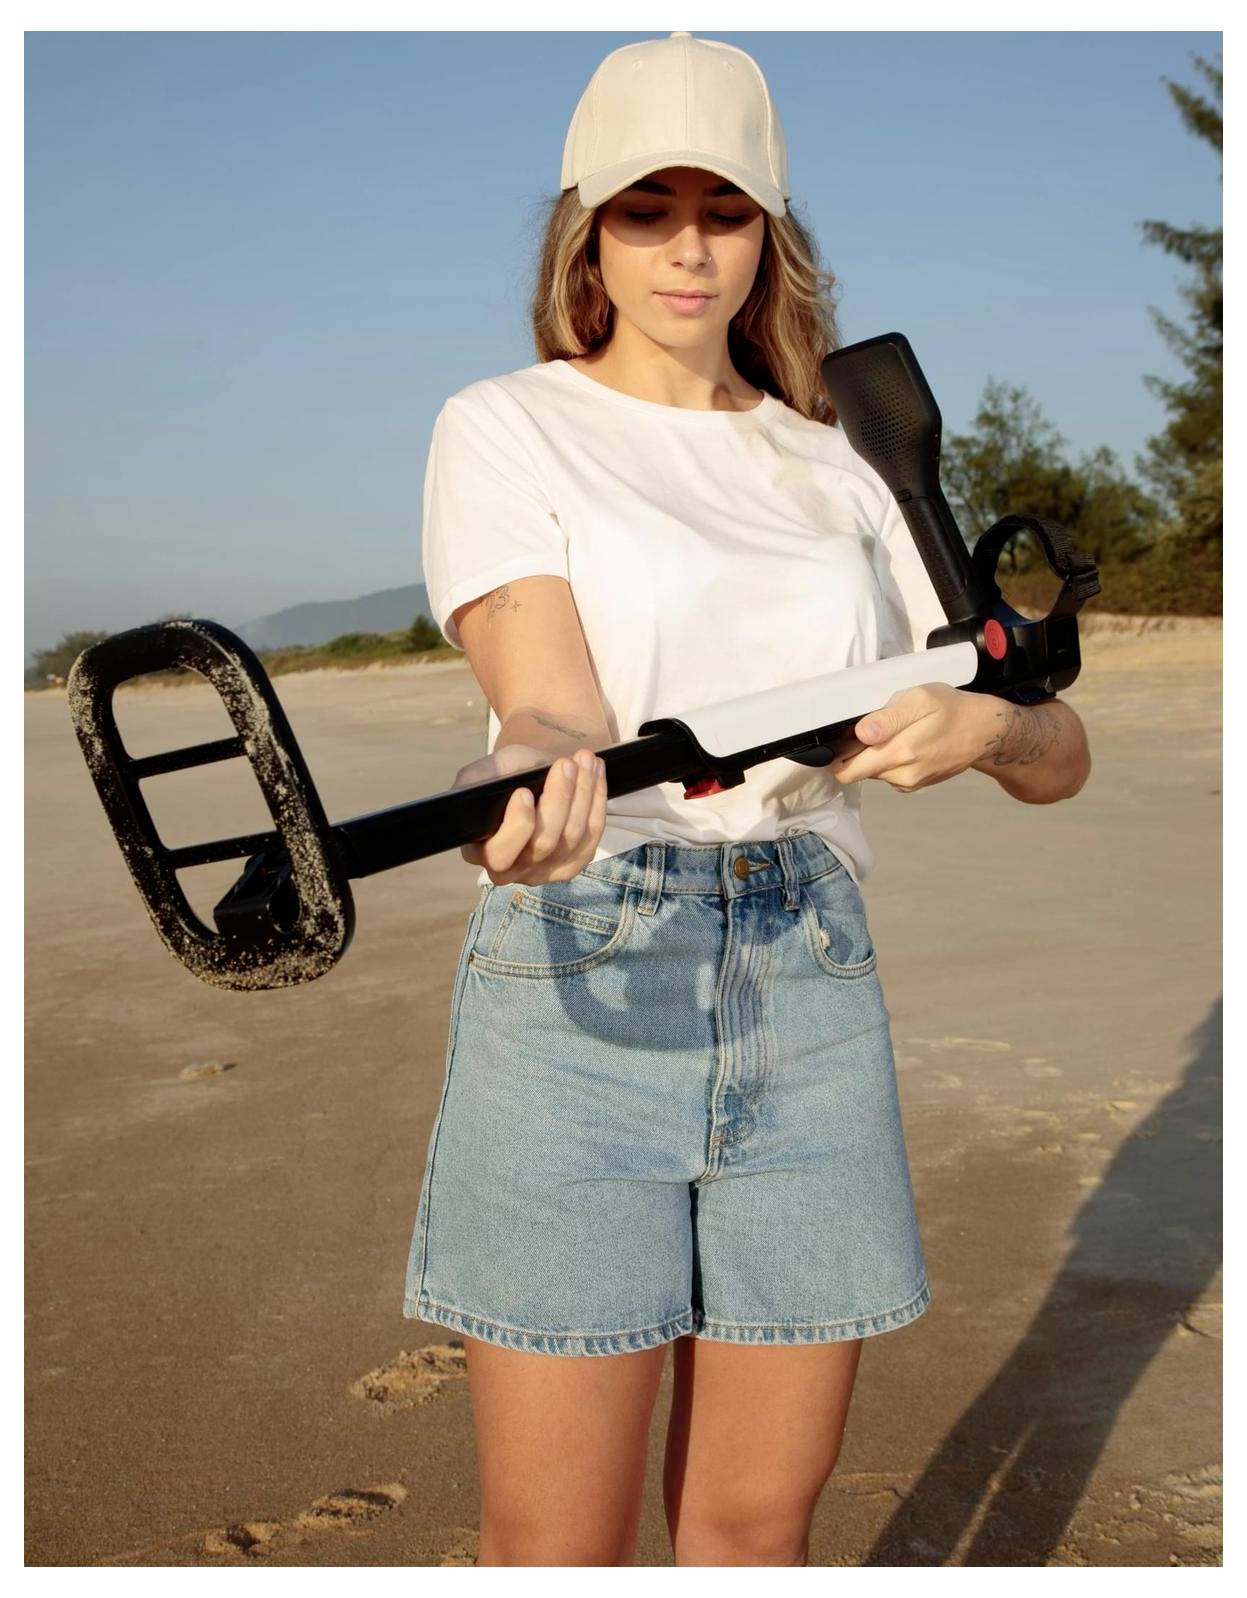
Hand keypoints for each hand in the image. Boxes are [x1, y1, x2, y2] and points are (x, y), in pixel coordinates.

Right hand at [453, 742, 607, 884]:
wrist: (532, 779)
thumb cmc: (505, 778)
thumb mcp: (486, 772)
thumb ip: (477, 779)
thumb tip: (478, 786)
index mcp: (481, 851)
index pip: (500, 853)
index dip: (517, 825)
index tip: (525, 791)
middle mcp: (511, 871)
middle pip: (544, 844)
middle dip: (559, 799)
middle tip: (566, 763)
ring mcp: (543, 873)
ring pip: (572, 839)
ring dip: (584, 794)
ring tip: (586, 760)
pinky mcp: (571, 866)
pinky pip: (591, 839)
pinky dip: (597, 803)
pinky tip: (596, 775)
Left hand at [828, 683, 988, 792]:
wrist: (984, 731)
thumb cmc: (952, 709)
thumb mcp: (920, 699)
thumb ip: (887, 718)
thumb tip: (861, 734)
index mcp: (900, 753)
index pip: (846, 770)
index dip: (834, 755)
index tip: (836, 739)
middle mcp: (902, 775)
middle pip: (856, 771)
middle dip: (853, 752)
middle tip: (865, 728)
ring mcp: (908, 783)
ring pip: (872, 771)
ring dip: (873, 753)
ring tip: (893, 731)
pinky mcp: (914, 784)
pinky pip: (888, 773)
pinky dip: (887, 759)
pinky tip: (904, 741)